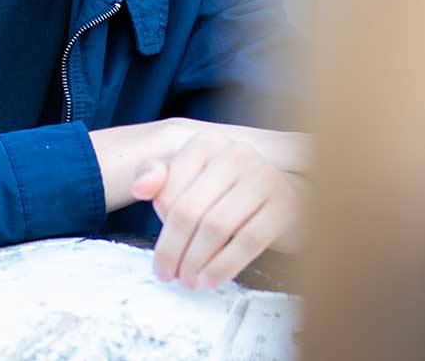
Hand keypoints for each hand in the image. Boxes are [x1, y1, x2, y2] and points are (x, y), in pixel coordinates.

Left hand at [131, 132, 305, 289]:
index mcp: (206, 142)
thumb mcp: (187, 177)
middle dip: (173, 249)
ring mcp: (263, 176)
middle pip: (189, 210)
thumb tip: (139, 188)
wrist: (281, 197)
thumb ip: (155, 176)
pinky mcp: (285, 204)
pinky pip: (248, 241)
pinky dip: (224, 266)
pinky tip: (210, 280)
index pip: (169, 188)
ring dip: (196, 261)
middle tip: (167, 275)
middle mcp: (235, 153)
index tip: (162, 248)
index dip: (161, 223)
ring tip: (188, 281)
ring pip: (216, 227)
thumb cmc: (226, 189)